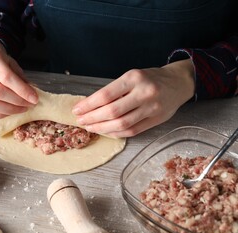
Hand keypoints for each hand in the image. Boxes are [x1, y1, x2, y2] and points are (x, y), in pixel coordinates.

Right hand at [0, 40, 37, 118]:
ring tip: (21, 109)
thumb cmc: (1, 63)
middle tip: (29, 105)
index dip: (22, 90)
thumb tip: (31, 96)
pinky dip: (0, 114)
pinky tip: (10, 111)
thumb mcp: (13, 65)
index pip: (6, 77)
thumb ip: (22, 79)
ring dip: (9, 110)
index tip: (34, 98)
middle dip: (17, 102)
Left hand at [72, 59, 194, 137]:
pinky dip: (116, 133)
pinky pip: (132, 131)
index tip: (77, 110)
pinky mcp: (156, 120)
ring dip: (102, 128)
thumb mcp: (132, 76)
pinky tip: (106, 131)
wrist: (179, 82)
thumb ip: (115, 91)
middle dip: (92, 118)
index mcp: (134, 78)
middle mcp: (144, 92)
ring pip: (122, 124)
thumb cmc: (150, 78)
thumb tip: (90, 106)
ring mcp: (152, 108)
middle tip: (81, 121)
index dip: (89, 105)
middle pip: (112, 112)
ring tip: (90, 127)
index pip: (106, 95)